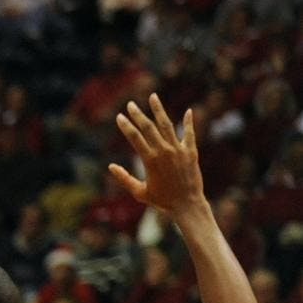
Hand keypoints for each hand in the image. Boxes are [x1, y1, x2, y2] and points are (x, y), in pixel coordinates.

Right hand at [109, 94, 204, 216]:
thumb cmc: (162, 201)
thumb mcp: (139, 192)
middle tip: (130, 104)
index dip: (126, 126)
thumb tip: (111, 167)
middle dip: (138, 114)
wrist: (187, 205)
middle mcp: (164, 151)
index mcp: (150, 160)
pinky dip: (188, 123)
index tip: (119, 117)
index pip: (135, 138)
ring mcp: (178, 150)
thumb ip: (124, 178)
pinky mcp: (191, 152)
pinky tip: (188, 111)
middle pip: (148, 127)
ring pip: (167, 125)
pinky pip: (189, 134)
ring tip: (153, 97)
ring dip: (158, 110)